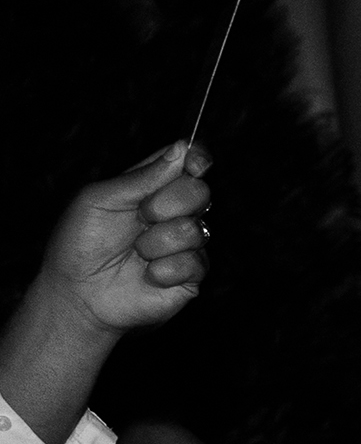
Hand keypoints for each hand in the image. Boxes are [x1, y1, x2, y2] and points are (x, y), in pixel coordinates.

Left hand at [33, 145, 213, 335]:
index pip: (186, 163)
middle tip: (142, 217)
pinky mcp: (191, 276)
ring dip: (158, 242)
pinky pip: (196, 263)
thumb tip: (182, 149)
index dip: (196, 158)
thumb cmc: (81, 242)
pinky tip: (147, 275)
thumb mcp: (100, 199)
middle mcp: (173, 213)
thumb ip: (141, 177)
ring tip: (137, 253)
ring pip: (197, 231)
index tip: (194, 162)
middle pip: (199, 192)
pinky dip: (165, 269)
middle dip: (169, 203)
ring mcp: (185, 245)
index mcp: (151, 188)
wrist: (78, 293)